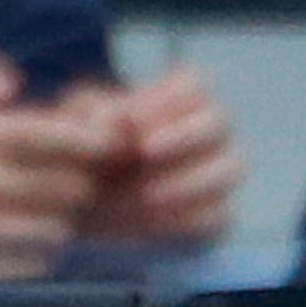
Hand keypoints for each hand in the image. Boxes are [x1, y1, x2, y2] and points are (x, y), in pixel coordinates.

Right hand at [0, 35, 100, 279]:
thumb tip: (9, 86)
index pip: (51, 137)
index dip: (92, 138)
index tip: (114, 139)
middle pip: (70, 187)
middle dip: (89, 175)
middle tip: (95, 169)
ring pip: (61, 226)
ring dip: (71, 212)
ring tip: (64, 194)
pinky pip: (41, 258)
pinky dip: (49, 242)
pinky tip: (39, 222)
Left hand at [66, 62, 241, 249]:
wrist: (82, 202)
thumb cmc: (83, 151)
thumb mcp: (76, 126)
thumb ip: (96, 117)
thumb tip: (123, 121)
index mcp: (177, 98)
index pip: (194, 86)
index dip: (168, 102)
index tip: (133, 122)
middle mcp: (207, 133)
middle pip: (219, 123)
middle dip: (184, 138)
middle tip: (144, 153)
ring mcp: (217, 174)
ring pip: (229, 169)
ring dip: (189, 182)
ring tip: (147, 195)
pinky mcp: (217, 215)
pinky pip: (220, 216)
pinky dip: (190, 219)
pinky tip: (153, 220)